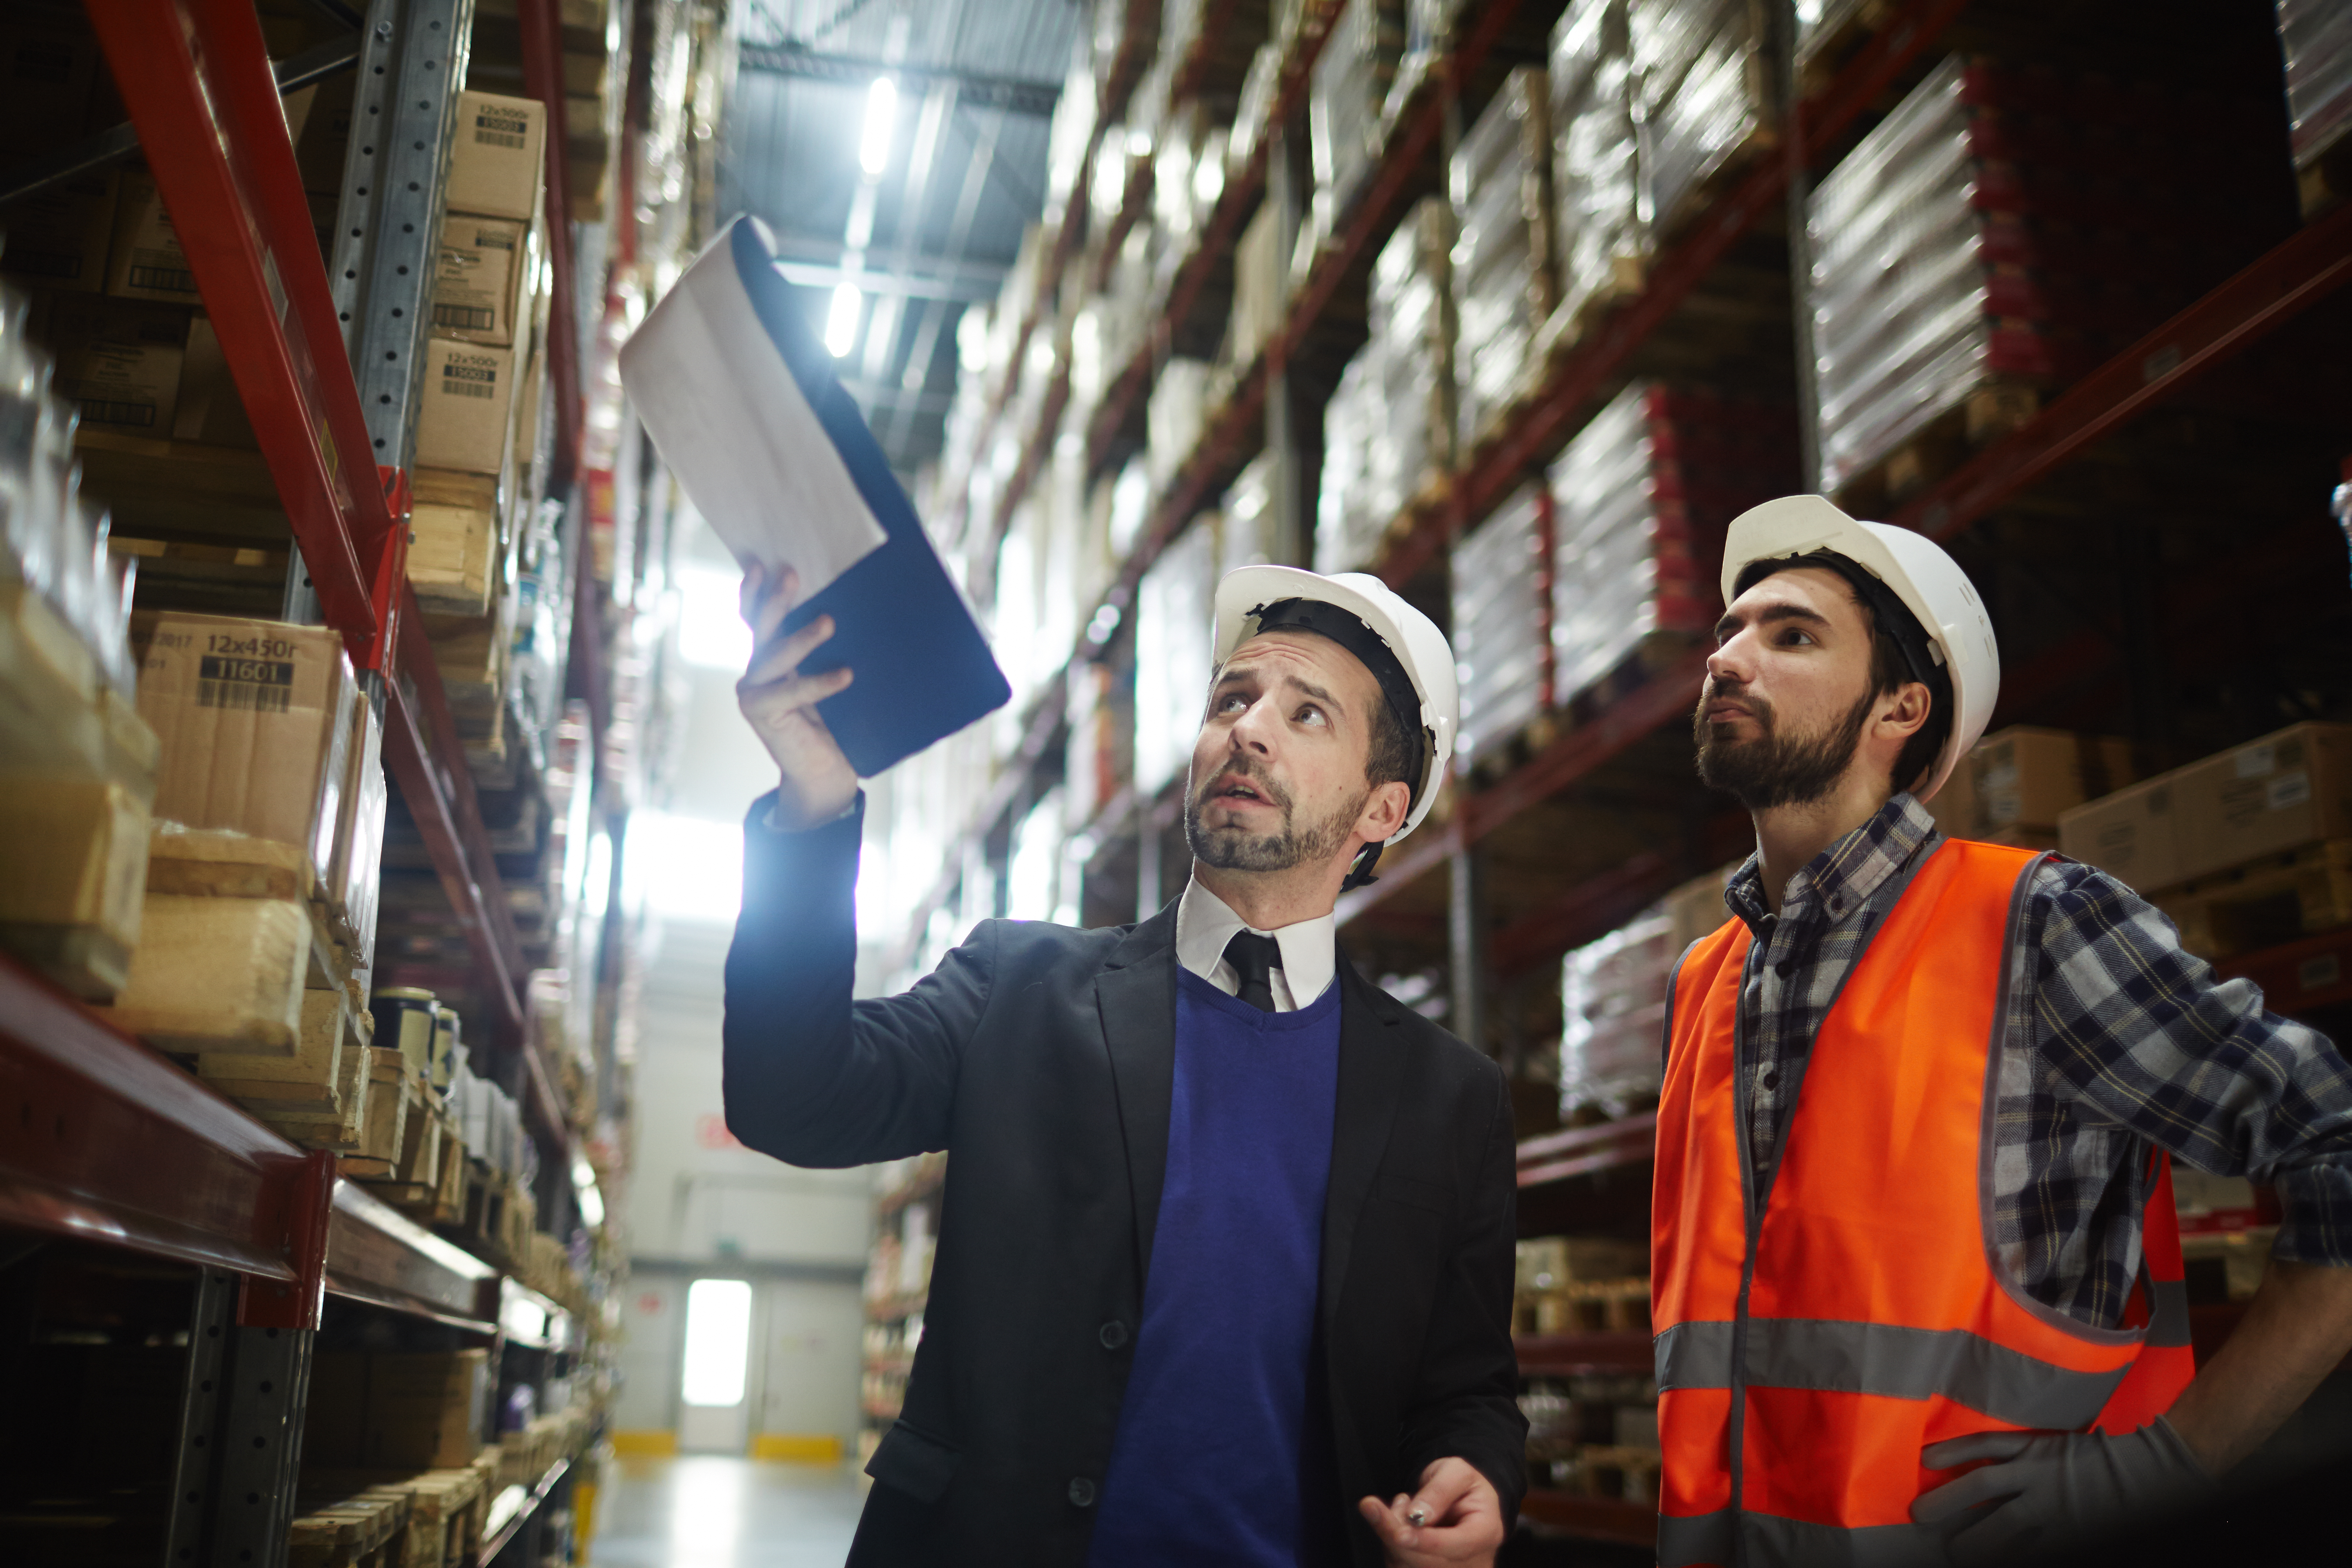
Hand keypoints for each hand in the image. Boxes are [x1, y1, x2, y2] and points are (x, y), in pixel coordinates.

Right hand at [737, 562, 856, 829]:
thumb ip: (835, 652)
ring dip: (799, 638)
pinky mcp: (762, 714)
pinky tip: (845, 675)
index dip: (756, 592)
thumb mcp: (834, 679)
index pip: (758, 618)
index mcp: (773, 659)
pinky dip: (817, 683)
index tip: (762, 562)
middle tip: (791, 573)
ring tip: (828, 621)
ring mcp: (754, 692)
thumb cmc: (836, 723)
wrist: (827, 773)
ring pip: (772, 655)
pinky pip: (790, 691)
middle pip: (761, 627)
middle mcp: (757, 672)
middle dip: (775, 600)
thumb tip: (866, 612)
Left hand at [1358, 1457, 1505, 1565]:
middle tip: (1376, 1506)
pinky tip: (1399, 1524)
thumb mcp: (1456, 1471)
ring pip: (1410, 1565)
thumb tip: (1417, 1515)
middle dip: (1398, 1534)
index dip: (1427, 1541)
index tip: (1400, 1533)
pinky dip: (1391, 1545)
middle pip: (1430, 1561)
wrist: (1457, 1499)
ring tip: (1402, 1507)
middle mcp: (1475, 1559)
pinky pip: (1402, 1565)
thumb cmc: (1461, 1484)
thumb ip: (1440, 1489)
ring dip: (1392, 1536)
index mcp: (1487, 1532)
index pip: (1459, 1545)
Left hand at [1910, 1419, 2211, 1562]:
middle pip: (1982, 1485)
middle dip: (1948, 1501)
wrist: (2148, 1474)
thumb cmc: (2098, 1458)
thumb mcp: (2055, 1444)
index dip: (1952, 1452)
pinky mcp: (2069, 1533)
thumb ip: (2021, 1453)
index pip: (1983, 1445)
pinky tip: (1999, 1563)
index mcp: (2034, 1448)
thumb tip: (1982, 1467)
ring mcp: (2053, 1507)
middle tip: (1919, 1515)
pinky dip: (2014, 1557)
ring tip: (1955, 1552)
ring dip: (1975, 1541)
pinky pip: (2034, 1550)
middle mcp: (2038, 1474)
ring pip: (2004, 1527)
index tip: (1924, 1460)